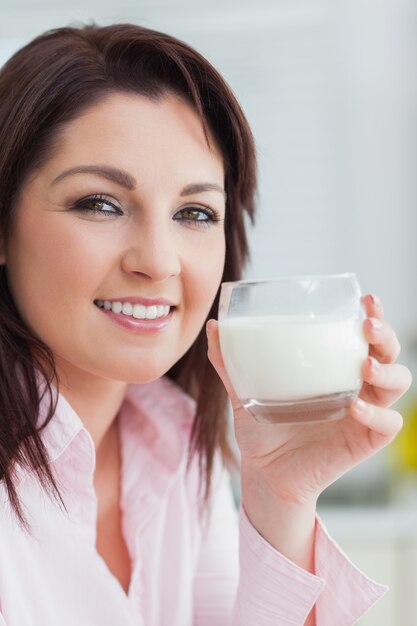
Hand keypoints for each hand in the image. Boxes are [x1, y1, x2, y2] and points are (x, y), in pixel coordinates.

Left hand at [207, 294, 411, 505]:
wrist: (264, 473)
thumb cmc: (262, 429)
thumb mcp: (245, 392)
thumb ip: (230, 363)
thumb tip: (214, 327)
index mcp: (334, 369)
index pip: (363, 336)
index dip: (373, 316)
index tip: (366, 300)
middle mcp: (355, 387)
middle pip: (389, 353)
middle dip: (385, 336)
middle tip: (367, 326)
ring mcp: (363, 414)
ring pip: (397, 384)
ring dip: (387, 371)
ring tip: (364, 365)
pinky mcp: (363, 442)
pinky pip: (386, 425)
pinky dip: (376, 415)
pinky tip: (354, 407)